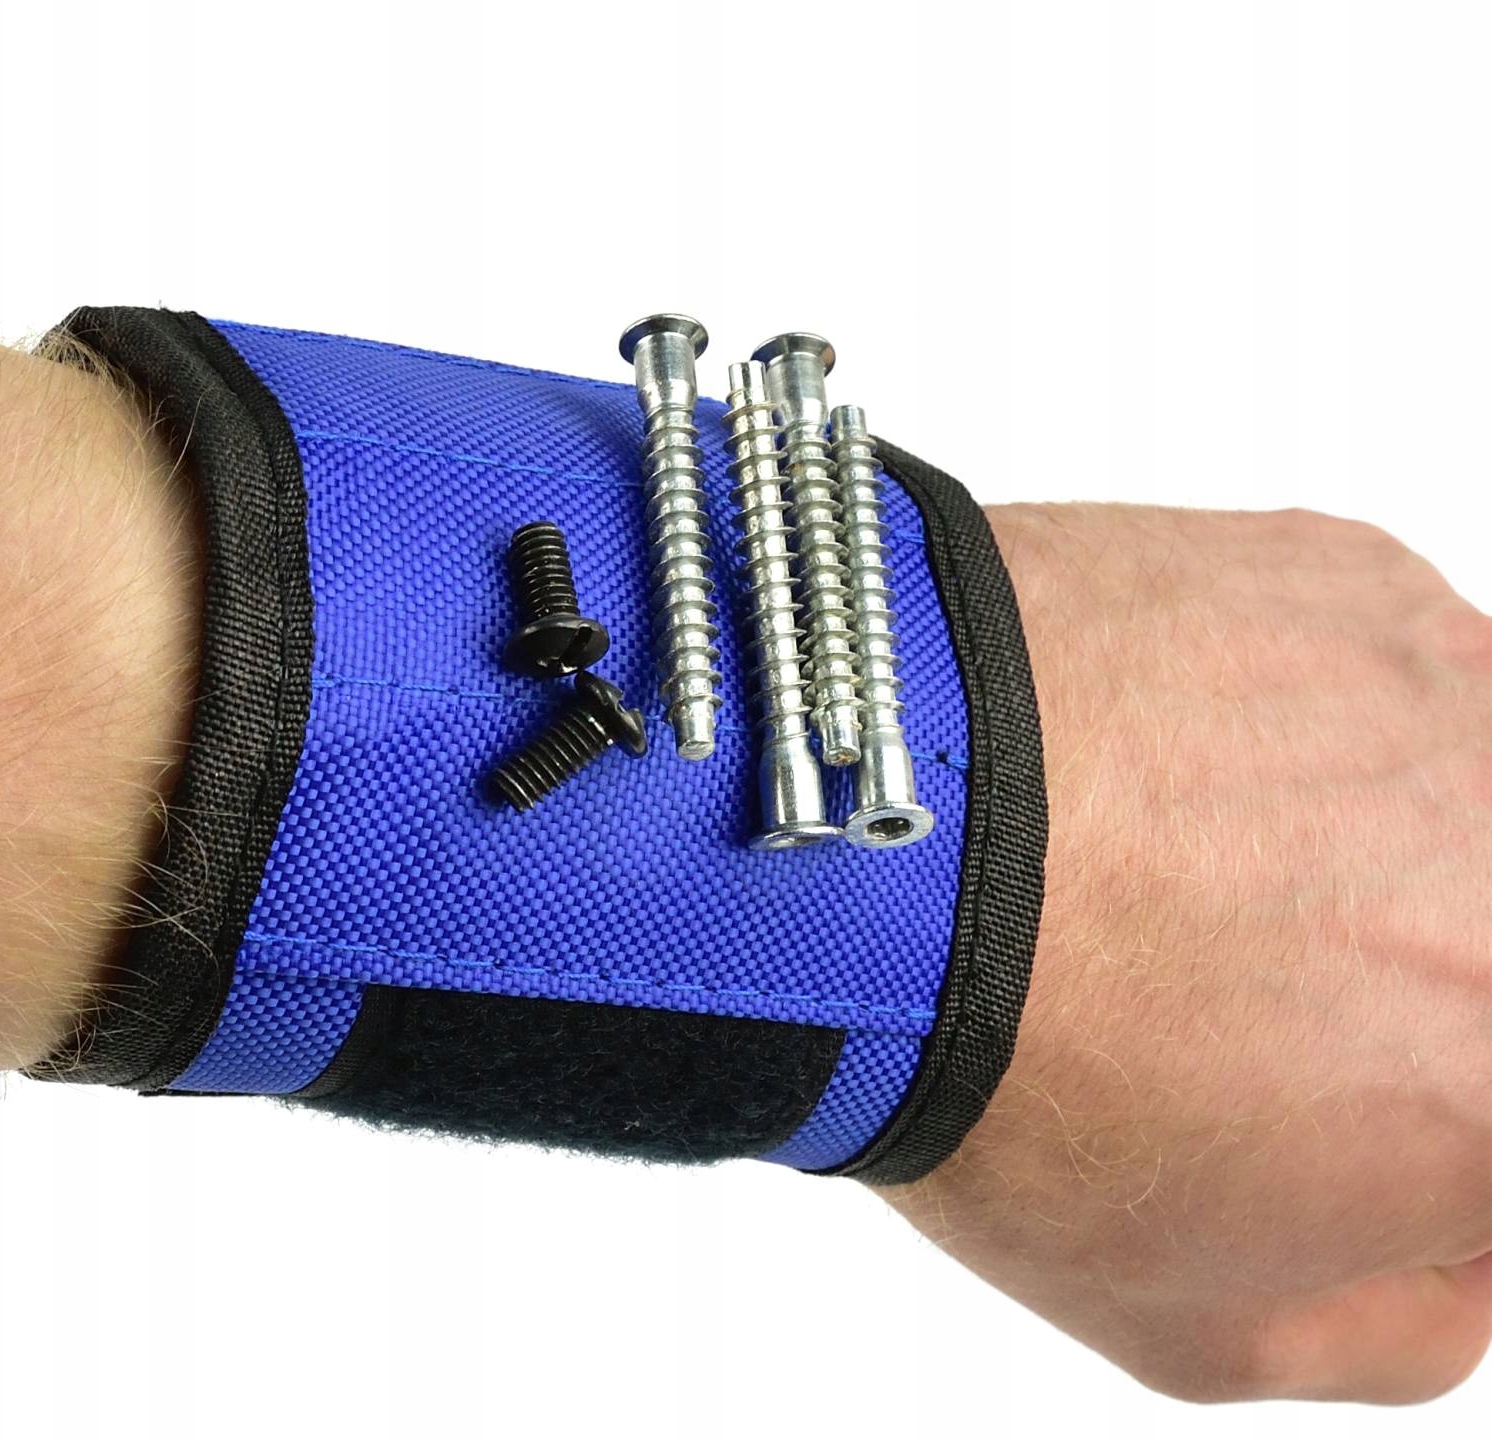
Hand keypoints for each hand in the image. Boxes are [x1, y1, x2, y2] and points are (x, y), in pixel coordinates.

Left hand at [884, 502, 1491, 1402]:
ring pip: (1456, 803)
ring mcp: (1463, 705)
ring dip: (1367, 845)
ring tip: (1185, 875)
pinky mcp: (1363, 582)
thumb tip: (1460, 1243)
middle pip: (1474, 934)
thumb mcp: (1212, 1326)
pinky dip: (1301, 732)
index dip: (1425, 1117)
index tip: (1351, 1105)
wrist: (859, 847)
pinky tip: (1162, 773)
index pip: (1485, 1112)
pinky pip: (1381, 684)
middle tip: (1249, 987)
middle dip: (1406, 979)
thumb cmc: (1005, 1071)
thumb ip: (1416, 1307)